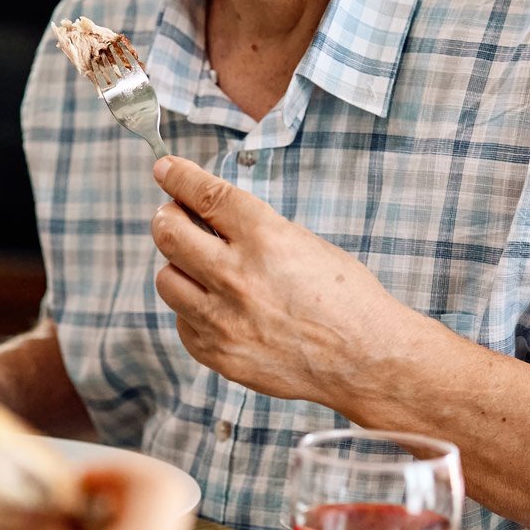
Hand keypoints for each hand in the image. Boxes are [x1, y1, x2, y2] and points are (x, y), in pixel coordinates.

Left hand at [149, 156, 415, 404]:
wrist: (365, 360)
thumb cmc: (346, 299)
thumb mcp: (305, 244)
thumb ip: (254, 229)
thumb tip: (209, 215)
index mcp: (265, 239)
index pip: (204, 195)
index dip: (177, 176)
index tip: (165, 169)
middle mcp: (236, 276)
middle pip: (168, 233)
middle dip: (168, 218)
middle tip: (176, 218)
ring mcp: (222, 319)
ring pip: (166, 279)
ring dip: (180, 268)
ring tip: (205, 271)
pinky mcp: (217, 352)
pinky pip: (183, 321)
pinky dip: (195, 311)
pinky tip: (222, 310)